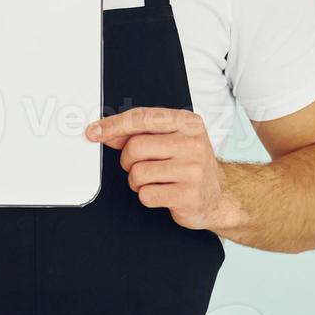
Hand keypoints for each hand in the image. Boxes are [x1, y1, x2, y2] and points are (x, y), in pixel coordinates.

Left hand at [85, 106, 234, 230]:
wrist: (220, 196)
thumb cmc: (190, 165)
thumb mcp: (171, 140)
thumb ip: (140, 133)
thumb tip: (105, 131)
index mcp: (188, 122)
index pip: (143, 117)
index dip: (114, 125)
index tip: (94, 131)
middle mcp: (192, 143)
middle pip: (135, 147)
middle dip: (128, 160)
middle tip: (140, 165)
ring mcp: (192, 169)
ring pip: (138, 173)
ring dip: (137, 181)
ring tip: (155, 180)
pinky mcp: (188, 195)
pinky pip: (146, 195)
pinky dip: (147, 196)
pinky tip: (163, 193)